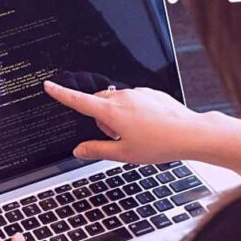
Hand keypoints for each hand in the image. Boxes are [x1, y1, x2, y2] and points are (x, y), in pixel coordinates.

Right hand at [43, 81, 240, 178]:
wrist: (190, 133)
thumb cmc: (159, 144)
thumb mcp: (123, 154)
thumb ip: (97, 150)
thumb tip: (79, 150)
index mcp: (111, 112)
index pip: (79, 101)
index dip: (61, 94)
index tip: (49, 86)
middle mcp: (123, 98)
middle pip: (98, 103)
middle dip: (100, 118)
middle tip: (116, 137)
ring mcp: (138, 93)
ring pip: (116, 102)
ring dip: (117, 116)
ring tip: (137, 134)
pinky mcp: (150, 93)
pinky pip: (133, 100)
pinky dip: (133, 112)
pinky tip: (148, 127)